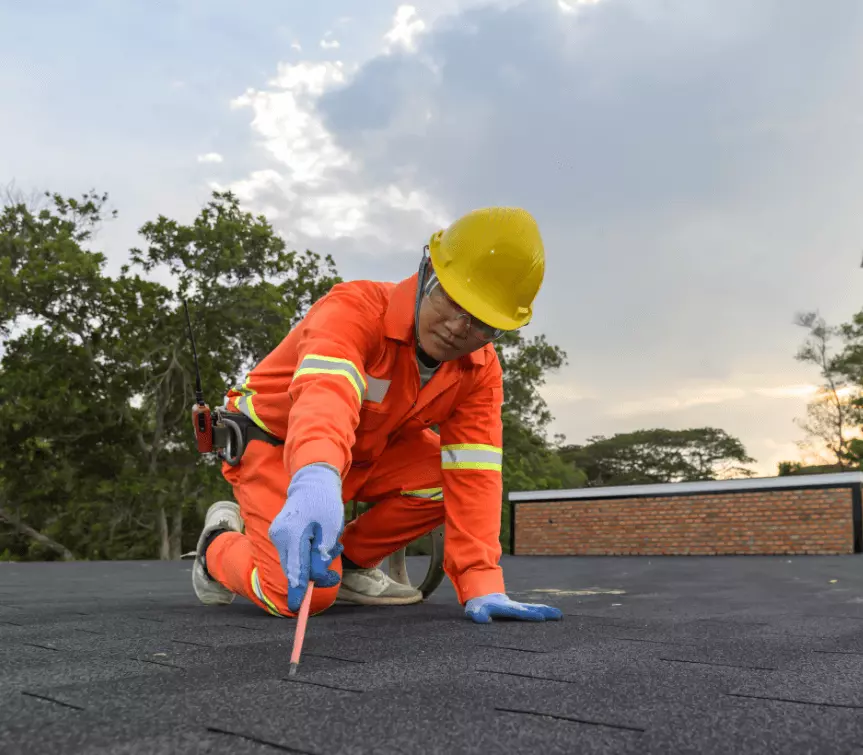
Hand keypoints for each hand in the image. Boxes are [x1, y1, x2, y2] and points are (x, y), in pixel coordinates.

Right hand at [268, 464, 344, 611]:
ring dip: (314, 560)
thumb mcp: (330, 529)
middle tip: (335, 569)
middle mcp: (279, 536)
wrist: (313, 481)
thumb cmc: (324, 502)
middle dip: (315, 573)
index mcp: (291, 535)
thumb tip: (315, 576)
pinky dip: (309, 553)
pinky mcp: (281, 535)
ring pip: (296, 561)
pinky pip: (295, 553)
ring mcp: (278, 535)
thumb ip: (321, 554)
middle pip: (295, 568)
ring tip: (332, 545)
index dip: (298, 591)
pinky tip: (321, 542)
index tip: (297, 609)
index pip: (295, 570)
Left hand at [464, 593, 562, 623]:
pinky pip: (534, 611)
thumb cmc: (479, 606)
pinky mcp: (521, 610)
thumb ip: (479, 615)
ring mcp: (520, 608)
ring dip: (547, 612)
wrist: (483, 596)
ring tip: (560, 615)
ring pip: (535, 609)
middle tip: (558, 615)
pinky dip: (545, 612)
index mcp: (506, 608)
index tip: (540, 617)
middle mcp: (515, 607)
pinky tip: (555, 616)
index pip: (519, 612)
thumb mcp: (475, 611)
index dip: (529, 614)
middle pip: (531, 609)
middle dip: (544, 612)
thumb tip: (485, 620)